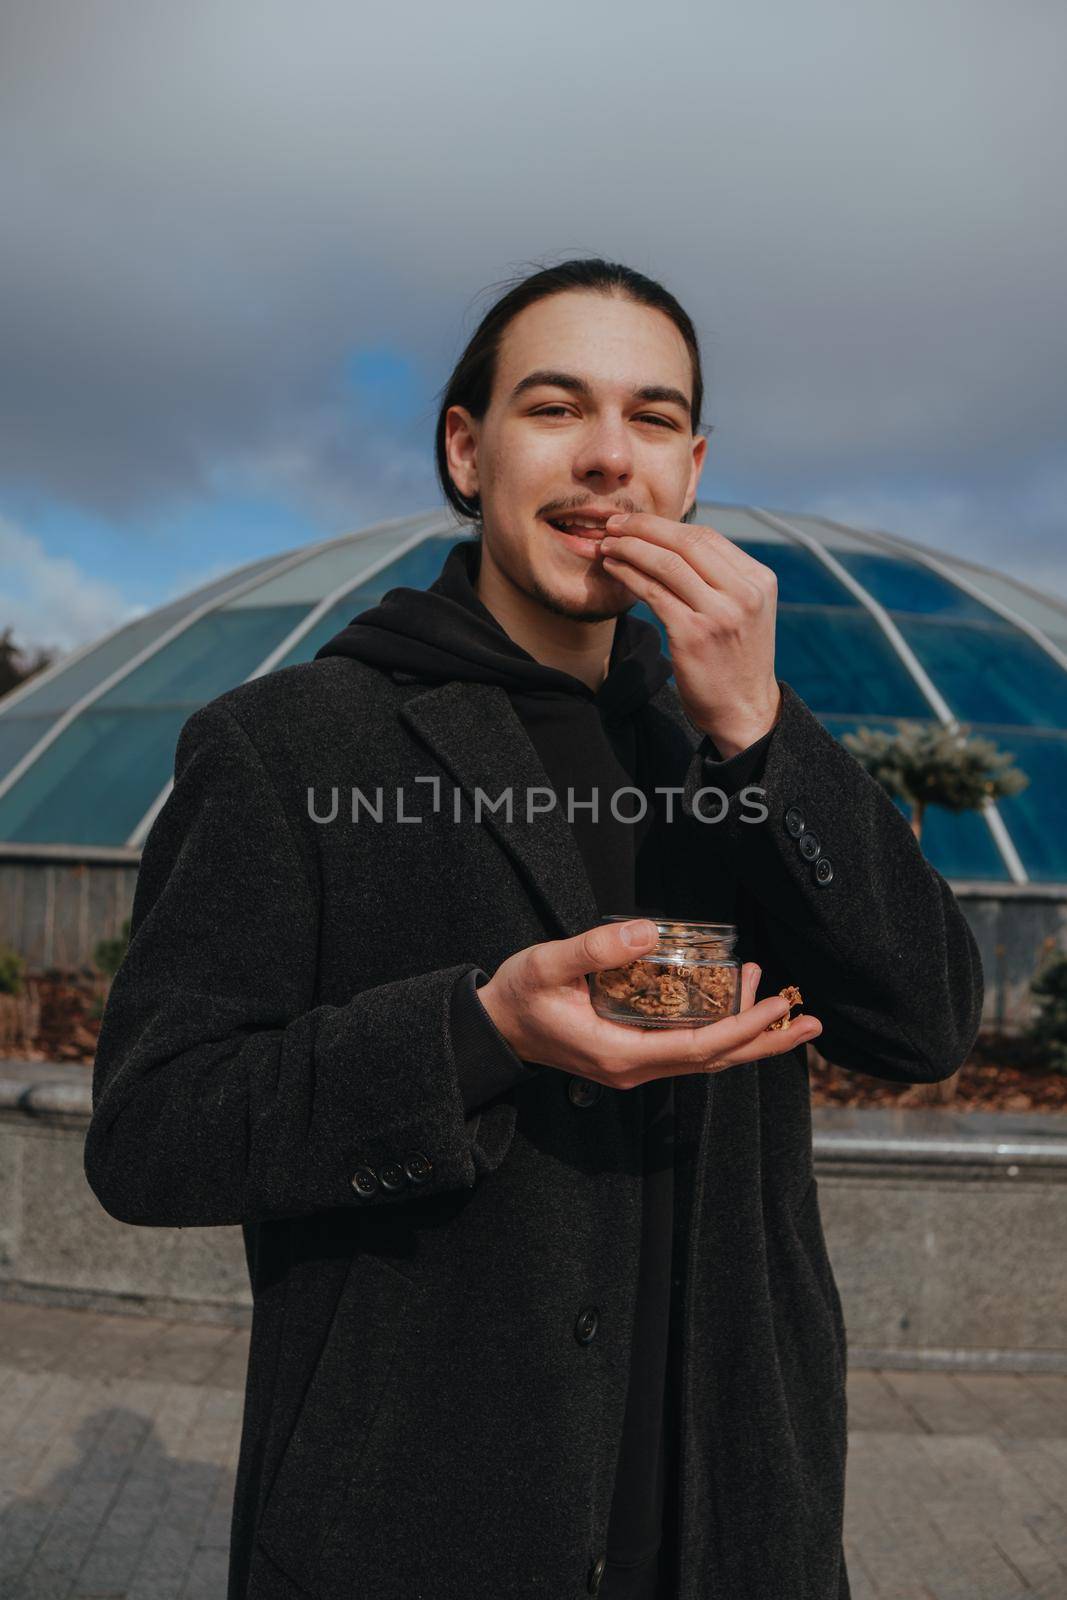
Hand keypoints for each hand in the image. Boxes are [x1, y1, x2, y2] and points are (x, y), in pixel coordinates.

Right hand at [476, 918, 821, 1088]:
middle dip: (765, 1041)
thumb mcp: (548, 965)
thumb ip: (596, 949)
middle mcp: (635, 1069)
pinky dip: (719, 1029)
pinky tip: (731, 1003)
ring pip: (705, 1057)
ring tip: (778, 998)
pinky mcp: (631, 1054)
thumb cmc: (518, 998)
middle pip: (716, 1061)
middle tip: (811, 1021)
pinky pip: (688, 1049)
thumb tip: (646, 931)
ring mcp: (634, 1066)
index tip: (778, 1006)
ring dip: (745, 1033)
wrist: (493, 1029)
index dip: (744, 1029)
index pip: (700, 1048)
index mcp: (621, 1054)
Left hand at [599, 512, 780, 757]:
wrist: (745, 710)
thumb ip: (721, 579)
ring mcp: (719, 614)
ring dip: (630, 548)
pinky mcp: (693, 635)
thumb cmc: (737, 660)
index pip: (707, 538)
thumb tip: (673, 543)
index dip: (666, 525)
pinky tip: (613, 569)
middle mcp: (744, 593)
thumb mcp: (744, 611)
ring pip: (667, 564)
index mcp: (759, 580)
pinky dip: (629, 575)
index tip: (637, 522)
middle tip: (613, 523)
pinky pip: (653, 592)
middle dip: (644, 527)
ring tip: (606, 544)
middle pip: (686, 542)